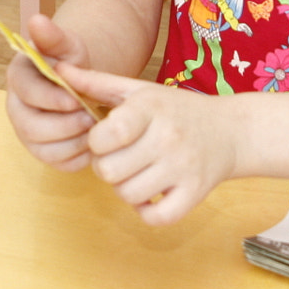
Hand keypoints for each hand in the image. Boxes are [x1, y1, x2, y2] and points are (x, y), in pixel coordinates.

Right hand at [3, 12, 96, 170]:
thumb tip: (36, 20)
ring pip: (45, 151)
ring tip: (95, 128)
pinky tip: (94, 142)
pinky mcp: (45, 153)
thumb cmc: (71, 63)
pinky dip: (80, 157)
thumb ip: (53, 36)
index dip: (51, 98)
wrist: (80, 85)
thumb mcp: (67, 46)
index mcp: (18, 79)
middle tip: (91, 117)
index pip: (27, 93)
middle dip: (65, 125)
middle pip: (31, 128)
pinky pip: (60, 164)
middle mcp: (17, 110)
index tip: (76, 99)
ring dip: (75, 142)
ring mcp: (28, 135)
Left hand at [58, 65, 243, 225]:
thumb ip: (96, 82)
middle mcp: (168, 138)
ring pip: (128, 195)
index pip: (105, 136)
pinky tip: (150, 193)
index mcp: (150, 109)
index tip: (105, 139)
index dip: (96, 142)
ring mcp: (184, 168)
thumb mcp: (138, 90)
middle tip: (119, 158)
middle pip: (110, 171)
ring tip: (134, 173)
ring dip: (124, 188)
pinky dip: (146, 211)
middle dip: (106, 168)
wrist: (230, 131)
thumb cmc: (174, 109)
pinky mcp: (195, 193)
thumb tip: (58, 71)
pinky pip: (156, 217)